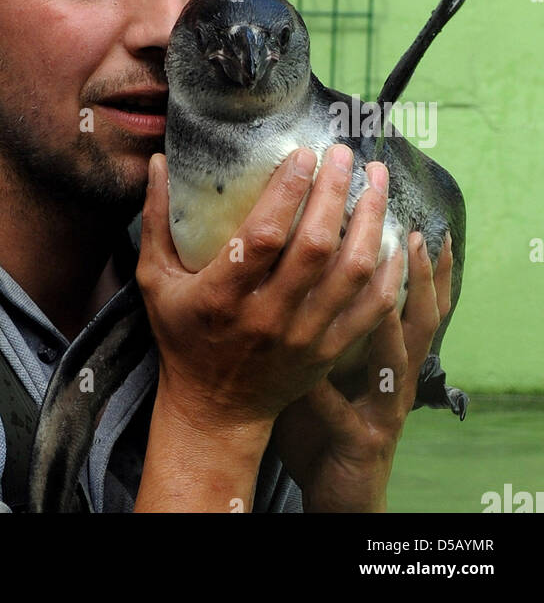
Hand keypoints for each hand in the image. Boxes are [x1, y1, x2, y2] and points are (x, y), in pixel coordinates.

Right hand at [137, 144, 401, 433]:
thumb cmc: (182, 337)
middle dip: (335, 192)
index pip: (262, 237)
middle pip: (316, 247)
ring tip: (376, 180)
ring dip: (371, 221)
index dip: (288, 192)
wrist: (215, 411)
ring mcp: (305, 337)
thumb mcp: (154, 280)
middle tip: (343, 153)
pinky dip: (390, 270)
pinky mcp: (330, 352)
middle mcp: (268, 317)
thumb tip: (158, 161)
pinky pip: (373, 307)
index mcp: (222, 296)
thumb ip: (154, 219)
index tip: (303, 154)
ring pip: (353, 272)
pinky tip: (396, 235)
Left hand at [273, 230, 453, 512]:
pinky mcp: (360, 439)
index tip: (411, 218)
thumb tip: (284, 256)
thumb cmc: (329, 415)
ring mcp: (382, 407)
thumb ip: (319, 312)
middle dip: (418, 274)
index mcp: (389, 350)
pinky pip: (341, 409)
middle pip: (421, 318)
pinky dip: (324, 390)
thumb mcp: (332, 358)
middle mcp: (394, 374)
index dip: (419, 265)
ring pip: (398, 355)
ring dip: (391, 315)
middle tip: (410, 231)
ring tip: (378, 277)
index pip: (411, 298)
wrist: (338, 487)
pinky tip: (305, 371)